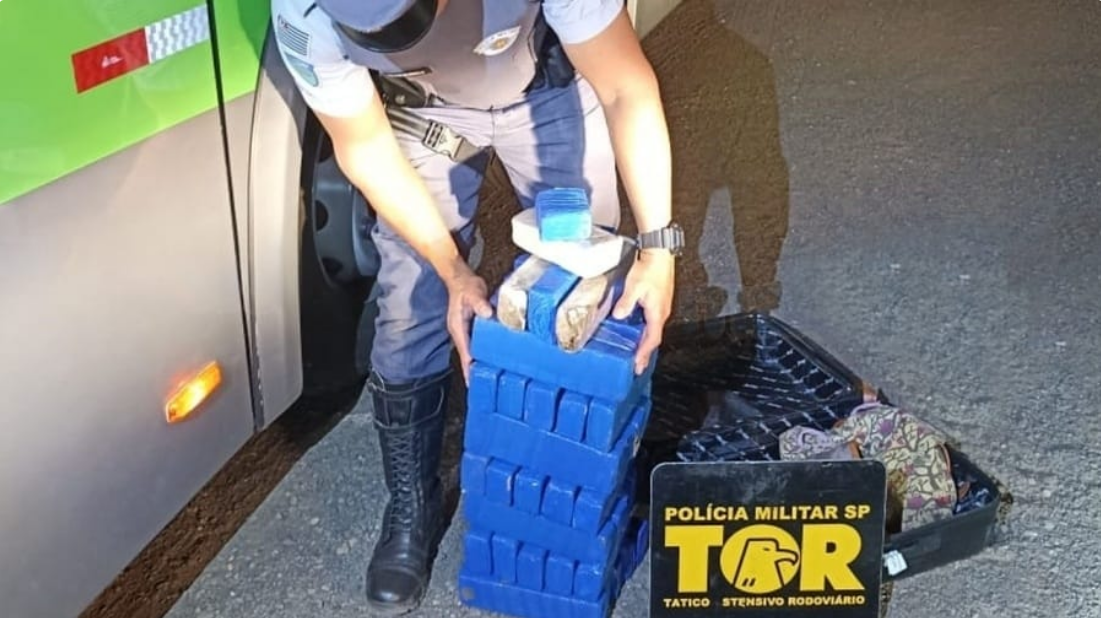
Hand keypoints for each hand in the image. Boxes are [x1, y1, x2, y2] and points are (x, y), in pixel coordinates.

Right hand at [445, 262, 493, 383]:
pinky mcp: (471, 327)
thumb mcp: (473, 292)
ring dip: (477, 363)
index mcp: (458, 327)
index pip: (464, 352)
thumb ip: (479, 303)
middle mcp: (460, 332)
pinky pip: (476, 343)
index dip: (469, 367)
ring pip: (472, 351)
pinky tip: (490, 358)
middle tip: (482, 387)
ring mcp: (464, 330)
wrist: (459, 277)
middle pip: (467, 356)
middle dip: (473, 371)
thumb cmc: (464, 285)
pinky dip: (482, 352)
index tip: (471, 381)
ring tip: (486, 378)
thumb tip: (487, 312)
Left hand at [612, 250, 674, 373]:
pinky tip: (639, 332)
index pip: (652, 339)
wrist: (659, 253)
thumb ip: (626, 302)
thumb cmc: (650, 269)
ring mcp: (662, 307)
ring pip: (654, 330)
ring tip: (638, 354)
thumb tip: (619, 315)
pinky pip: (653, 322)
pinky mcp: (659, 301)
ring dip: (646, 343)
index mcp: (657, 312)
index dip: (644, 352)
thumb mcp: (634, 286)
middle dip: (646, 353)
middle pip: (654, 338)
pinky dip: (647, 332)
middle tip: (638, 367)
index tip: (637, 364)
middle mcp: (662, 312)